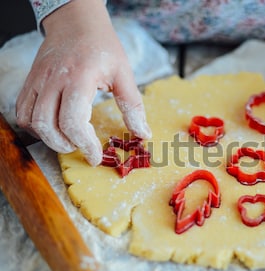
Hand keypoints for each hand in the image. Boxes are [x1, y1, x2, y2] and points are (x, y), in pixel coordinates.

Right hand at [15, 0, 150, 165]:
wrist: (77, 22)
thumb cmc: (103, 47)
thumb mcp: (124, 74)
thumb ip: (133, 106)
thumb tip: (143, 134)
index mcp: (80, 77)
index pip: (73, 120)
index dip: (85, 144)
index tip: (96, 156)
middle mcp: (54, 79)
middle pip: (48, 125)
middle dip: (66, 145)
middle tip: (84, 148)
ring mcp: (39, 80)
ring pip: (31, 121)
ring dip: (49, 139)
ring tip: (69, 141)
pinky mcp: (30, 82)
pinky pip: (22, 111)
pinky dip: (34, 127)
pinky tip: (53, 128)